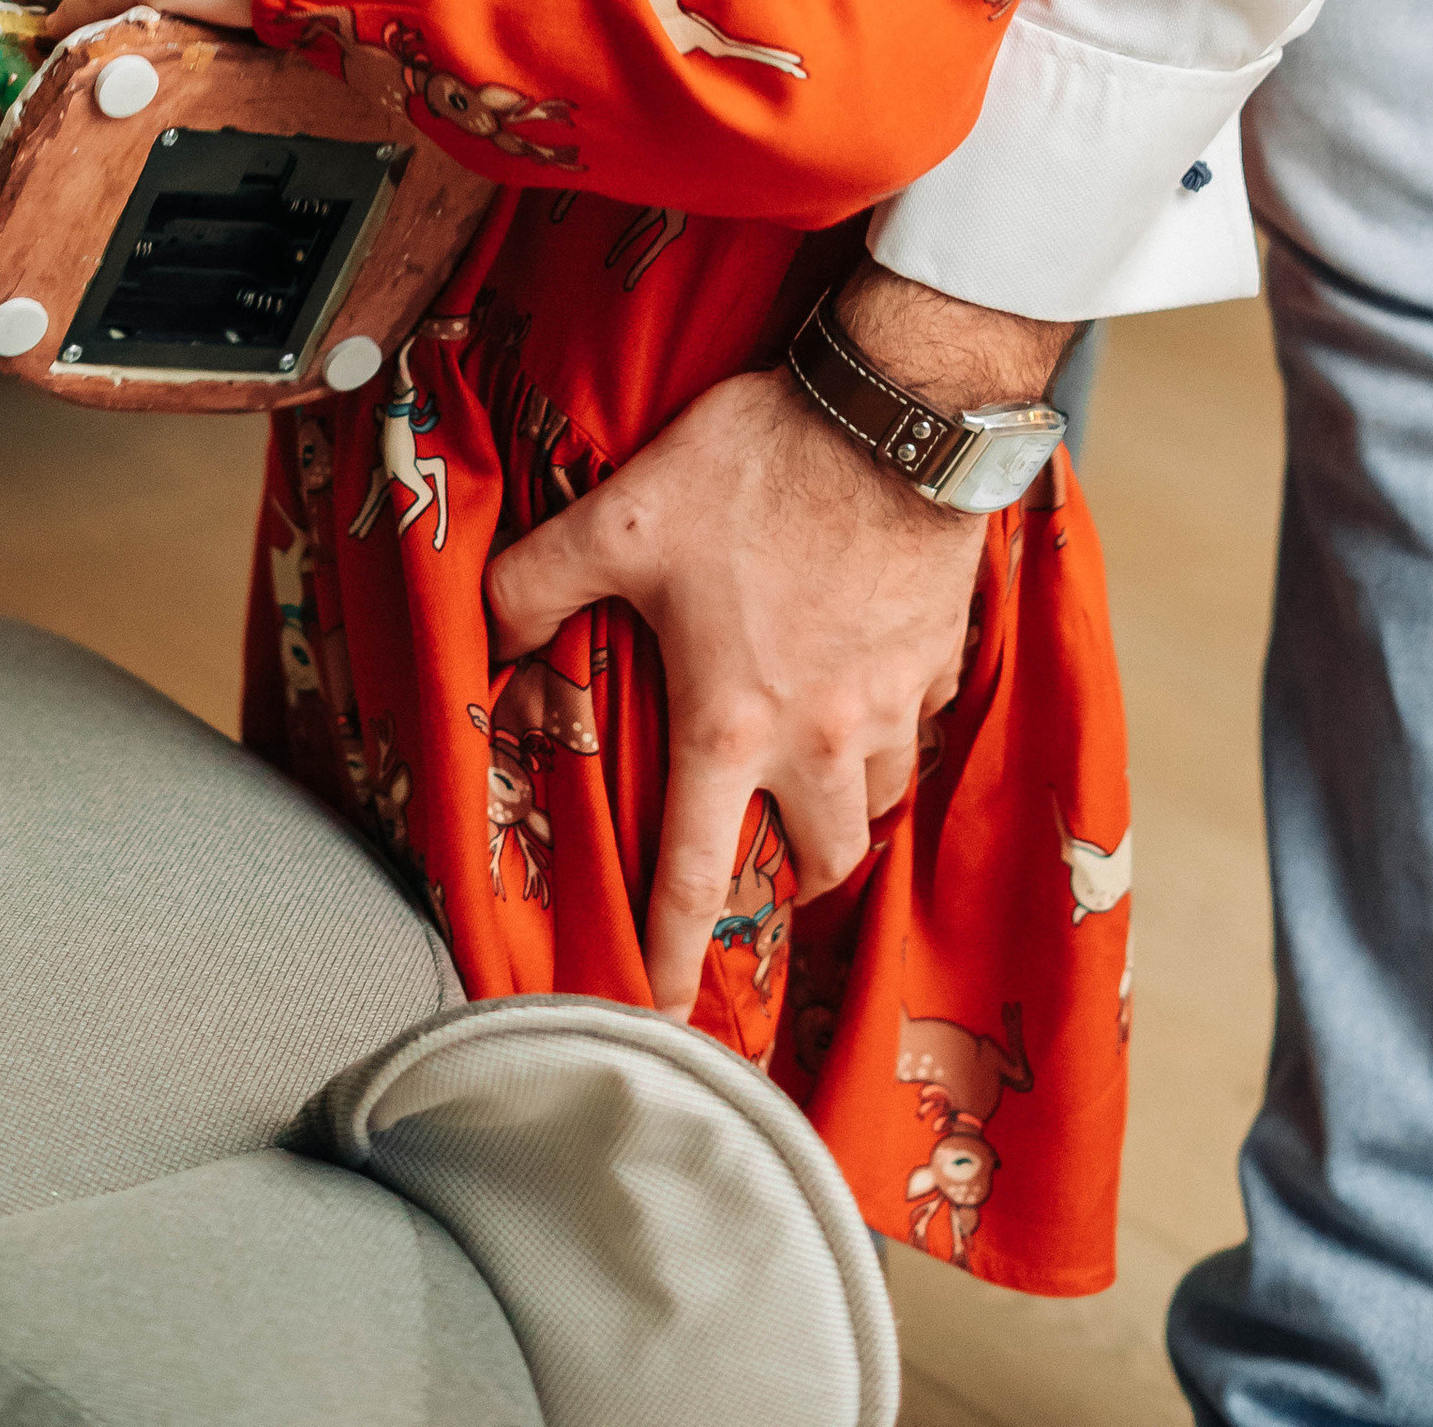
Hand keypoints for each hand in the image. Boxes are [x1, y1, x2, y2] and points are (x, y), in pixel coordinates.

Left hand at [485, 261, 1073, 1015]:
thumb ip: (540, 579)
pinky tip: (866, 686)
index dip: (671, 960)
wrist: (894, 415)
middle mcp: (821, 739)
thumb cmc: (759, 467)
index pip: (695, 880)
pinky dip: (894, 727)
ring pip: (876, 803)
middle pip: (816, 864)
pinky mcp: (941, 658)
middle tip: (756, 864)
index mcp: (732, 726)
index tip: (662, 1018)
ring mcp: (894, 704)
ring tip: (810, 779)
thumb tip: (491, 629)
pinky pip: (921, 724)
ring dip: (843, 808)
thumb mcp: (621, 514)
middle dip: (784, 883)